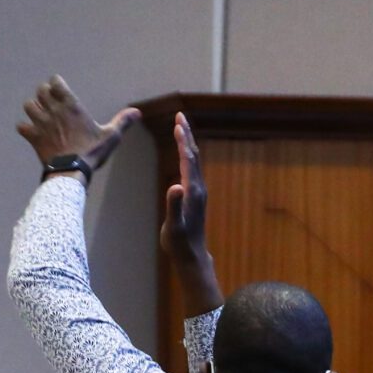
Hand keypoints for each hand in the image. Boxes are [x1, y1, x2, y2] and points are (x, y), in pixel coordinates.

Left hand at [16, 76, 138, 173]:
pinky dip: (24, 128)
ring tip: (40, 116)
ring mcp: (41, 123)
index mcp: (71, 106)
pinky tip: (31, 132)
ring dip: (33, 109)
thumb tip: (137, 112)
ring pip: (28, 106)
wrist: (72, 172)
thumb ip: (122, 121)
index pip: (56, 82)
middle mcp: (54, 110)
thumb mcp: (110, 136)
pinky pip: (21, 127)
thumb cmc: (92, 152)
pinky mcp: (33, 137)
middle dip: (43, 94)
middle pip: (40, 91)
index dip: (56, 84)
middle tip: (50, 103)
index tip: (60, 90)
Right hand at [161, 113, 207, 258]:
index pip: (188, 159)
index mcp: (192, 190)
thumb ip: (174, 205)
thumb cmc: (179, 243)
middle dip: (186, 135)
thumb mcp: (173, 225)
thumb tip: (174, 186)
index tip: (178, 122)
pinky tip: (184, 154)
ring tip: (181, 128)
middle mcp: (198, 188)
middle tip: (180, 116)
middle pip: (193, 155)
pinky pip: (192, 169)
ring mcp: (198, 192)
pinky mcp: (196, 197)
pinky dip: (187, 156)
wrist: (191, 256)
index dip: (183, 140)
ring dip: (187, 143)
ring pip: (194, 161)